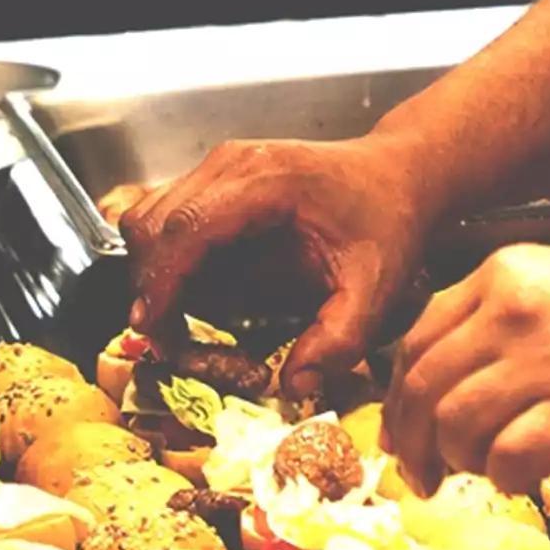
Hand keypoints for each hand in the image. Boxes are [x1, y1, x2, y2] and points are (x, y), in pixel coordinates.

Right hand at [122, 134, 436, 395]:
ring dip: (152, 271)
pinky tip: (193, 289)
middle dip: (150, 284)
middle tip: (170, 339)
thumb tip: (294, 385)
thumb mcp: (376, 286)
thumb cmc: (388, 220)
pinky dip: (165, 256)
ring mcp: (222, 166)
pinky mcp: (218, 178)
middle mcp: (233, 164)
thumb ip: (340, 339)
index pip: (185, 226)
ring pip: (149, 216)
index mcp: (267, 180)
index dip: (159, 281)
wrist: (400, 175)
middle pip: (153, 221)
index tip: (153, 329)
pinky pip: (167, 214)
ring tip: (179, 319)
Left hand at [382, 244, 549, 493]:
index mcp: (508, 274)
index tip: (407, 428)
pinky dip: (508, 479)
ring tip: (488, 474)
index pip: (417, 338)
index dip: (401, 395)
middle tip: (424, 475)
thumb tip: (473, 380)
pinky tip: (531, 478)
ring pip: (455, 428)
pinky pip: (506, 461)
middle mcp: (514, 311)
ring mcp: (545, 361)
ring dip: (462, 463)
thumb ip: (518, 320)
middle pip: (422, 389)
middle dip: (412, 443)